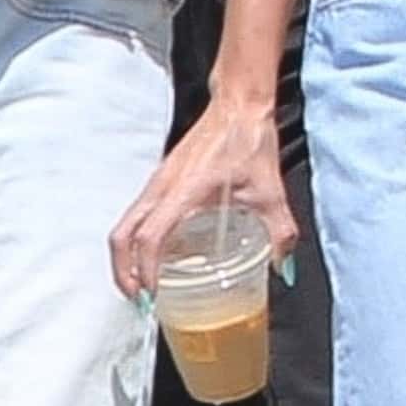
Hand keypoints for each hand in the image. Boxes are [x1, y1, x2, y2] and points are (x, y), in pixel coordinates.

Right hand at [110, 95, 296, 299]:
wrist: (237, 105)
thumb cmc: (248, 140)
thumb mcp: (271, 192)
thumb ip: (280, 234)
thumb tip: (283, 269)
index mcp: (184, 190)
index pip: (150, 236)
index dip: (146, 269)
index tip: (153, 294)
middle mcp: (162, 186)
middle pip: (122, 235)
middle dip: (123, 272)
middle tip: (139, 300)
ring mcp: (157, 182)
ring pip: (125, 225)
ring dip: (126, 258)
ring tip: (143, 286)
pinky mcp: (160, 180)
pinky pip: (137, 215)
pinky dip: (136, 241)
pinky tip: (157, 257)